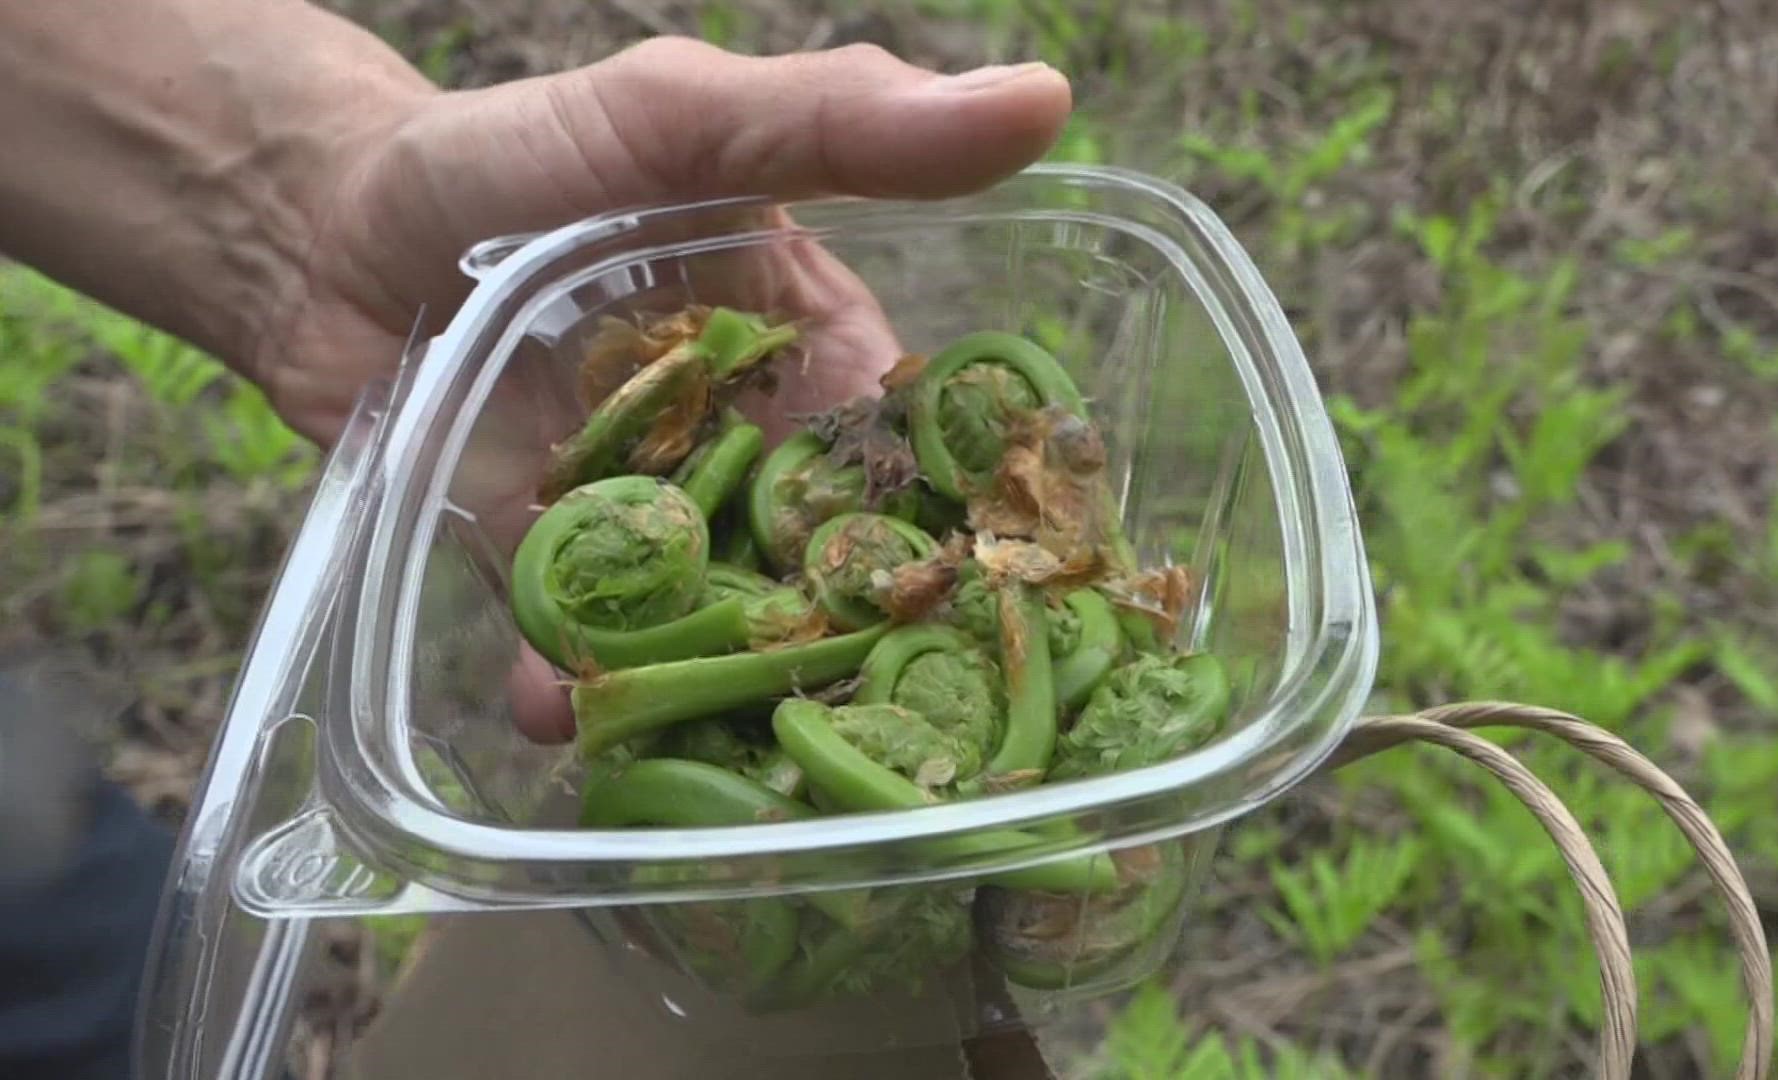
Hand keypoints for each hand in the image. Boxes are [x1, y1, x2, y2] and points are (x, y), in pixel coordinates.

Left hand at [257, 37, 1070, 741]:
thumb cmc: (524, 156)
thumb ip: (841, 122)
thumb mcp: (685, 121)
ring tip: (720, 752)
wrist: (324, 224)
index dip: (948, 515)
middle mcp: (749, 450)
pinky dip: (576, 688)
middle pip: (823, 565)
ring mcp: (652, 520)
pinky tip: (561, 712)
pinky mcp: (556, 570)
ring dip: (720, 687)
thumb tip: (1037, 98)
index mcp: (814, 353)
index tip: (970, 585)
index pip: (912, 451)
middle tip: (860, 719)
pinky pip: (586, 646)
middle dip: (839, 637)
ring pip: (717, 625)